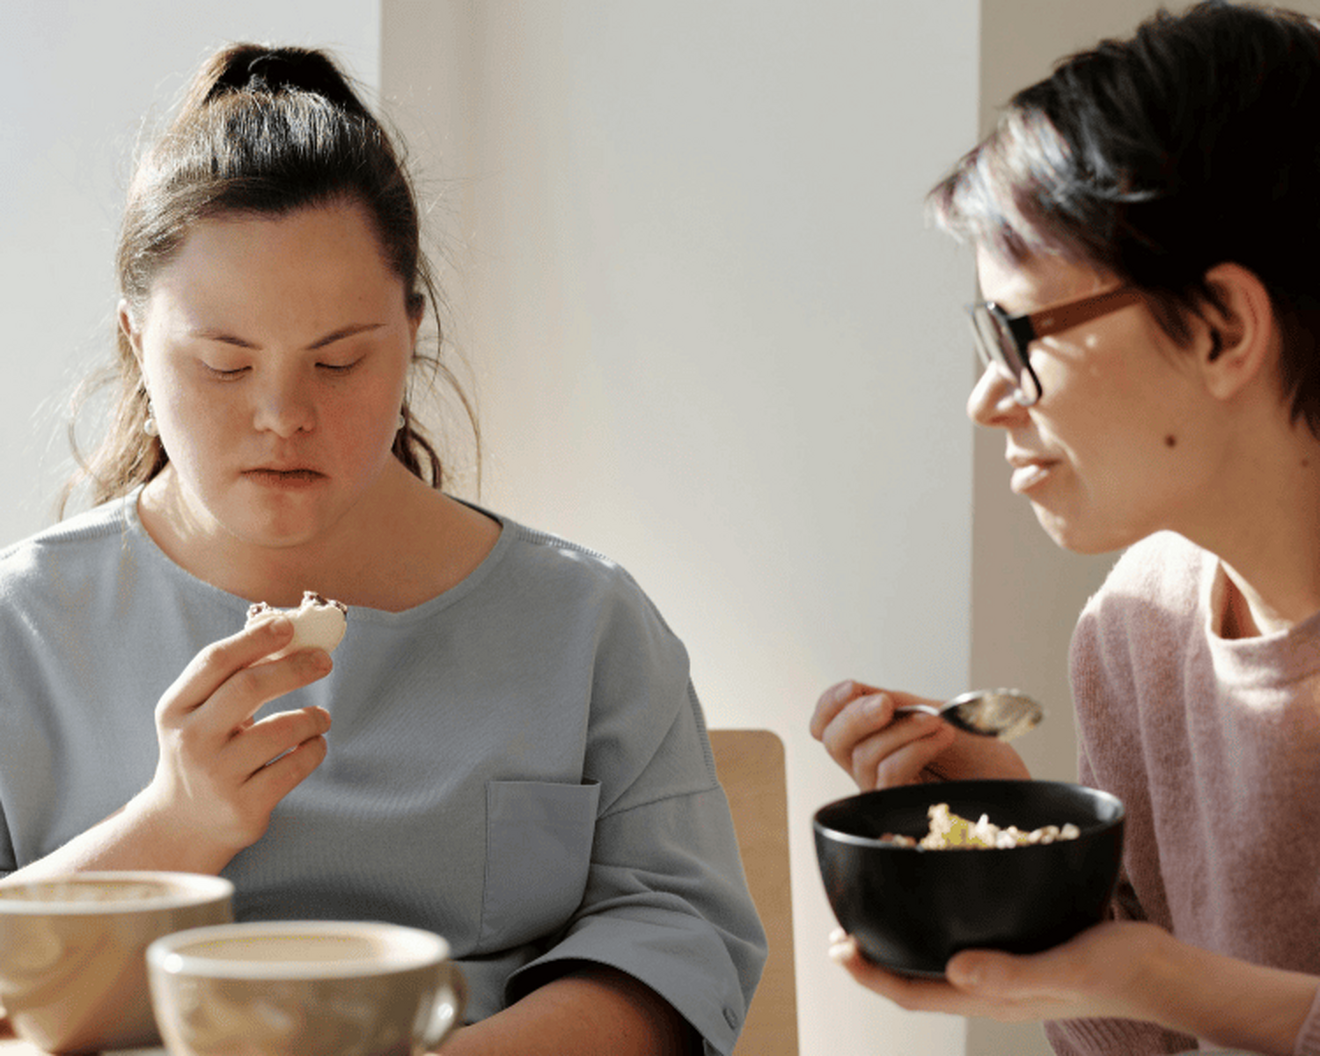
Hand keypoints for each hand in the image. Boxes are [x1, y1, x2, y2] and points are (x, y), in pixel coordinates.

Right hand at [133, 616, 332, 868]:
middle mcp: (191, 741)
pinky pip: (294, 766)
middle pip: (248, 688)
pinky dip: (314, 749)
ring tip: (321, 717)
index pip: (215, 661)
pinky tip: (314, 743)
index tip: (288, 625)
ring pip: (279, 731)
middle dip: (293, 668)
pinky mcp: (244, 806)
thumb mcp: (201, 713)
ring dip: (312, 716)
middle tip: (324, 661)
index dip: (254, 638)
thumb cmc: (204, 749)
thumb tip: (282, 625)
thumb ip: (234, 674)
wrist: (181, 824)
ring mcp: (217, 776)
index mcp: (175, 708)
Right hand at [810, 680, 1029, 789]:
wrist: (1020, 788)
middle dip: (854, 716)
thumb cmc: (986, 759)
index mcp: (878, 741)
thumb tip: (858, 692)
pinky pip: (888, 774)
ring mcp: (888, 793)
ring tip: (938, 723)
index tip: (852, 687)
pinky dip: (913, 748)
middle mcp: (875, 768)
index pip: (828, 726)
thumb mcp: (937, 716)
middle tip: (887, 704)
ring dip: (901, 730)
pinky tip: (941, 737)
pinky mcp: (904, 811)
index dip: (829, 706)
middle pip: (832, 742)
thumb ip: (897, 706)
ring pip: (862, 757)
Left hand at [827, 921, 1161, 1022]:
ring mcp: (1007, 972)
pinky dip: (940, 925)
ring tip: (875, 919)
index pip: (915, 993)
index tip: (838, 949)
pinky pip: (968, 944)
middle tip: (841, 933)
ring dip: (904, 945)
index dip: (871, 975)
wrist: (1167, 972)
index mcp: (994, 997)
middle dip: (876, 962)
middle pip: (918, 982)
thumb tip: (953, 971)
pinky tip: (939, 899)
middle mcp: (993, 988)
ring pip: (939, 964)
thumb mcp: (1068, 967)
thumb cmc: (1123, 971)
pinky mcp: (1023, 951)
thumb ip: (1013, 974)